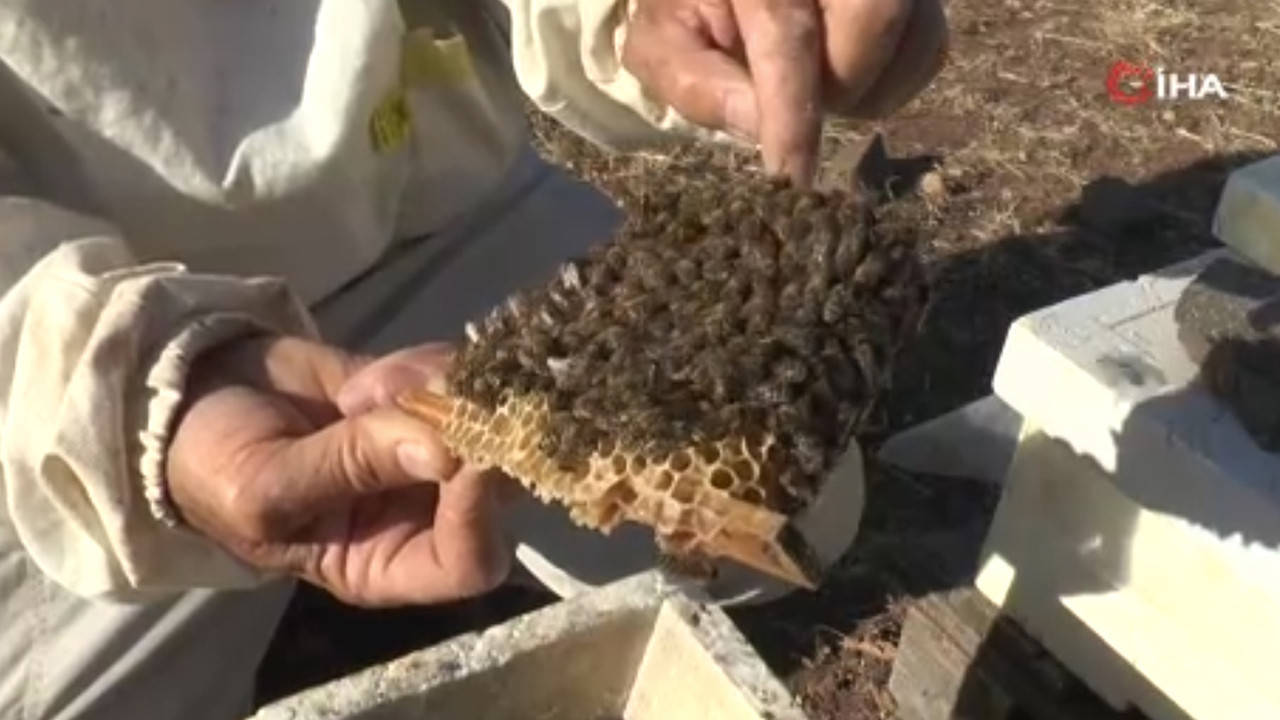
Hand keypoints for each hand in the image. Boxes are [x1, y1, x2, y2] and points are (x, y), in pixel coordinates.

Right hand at [165, 335, 509, 606]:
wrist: (191, 398)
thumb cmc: (215, 469)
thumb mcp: (264, 485)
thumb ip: (349, 467)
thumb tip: (447, 452)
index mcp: (386, 563)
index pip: (468, 561)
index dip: (480, 517)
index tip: (470, 457)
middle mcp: (425, 513)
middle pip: (501, 485)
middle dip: (472, 436)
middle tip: (417, 400)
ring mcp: (433, 448)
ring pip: (490, 420)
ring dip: (438, 393)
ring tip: (367, 388)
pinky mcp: (426, 394)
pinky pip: (463, 377)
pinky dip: (427, 364)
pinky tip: (373, 374)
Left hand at [622, 0, 948, 183]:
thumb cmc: (690, 9)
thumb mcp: (665, 42)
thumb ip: (695, 82)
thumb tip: (756, 126)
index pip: (789, 37)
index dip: (792, 115)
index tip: (790, 176)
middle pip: (876, 16)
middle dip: (842, 84)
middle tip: (803, 105)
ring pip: (916, 38)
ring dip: (869, 88)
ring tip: (818, 85)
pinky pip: (930, 47)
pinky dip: (894, 80)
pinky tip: (849, 74)